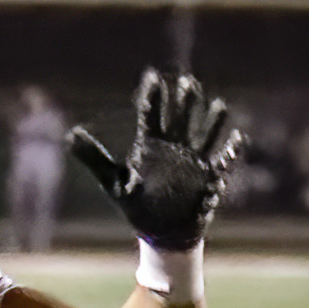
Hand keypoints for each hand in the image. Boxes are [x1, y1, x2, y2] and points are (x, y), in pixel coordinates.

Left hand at [69, 69, 244, 250]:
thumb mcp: (112, 182)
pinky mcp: (207, 178)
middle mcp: (173, 148)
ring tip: (217, 105)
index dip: (151, 96)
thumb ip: (94, 157)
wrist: (159, 231)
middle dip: (183, 103)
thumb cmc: (136, 204)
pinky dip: (229, 152)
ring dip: (210, 122)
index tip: (152, 76)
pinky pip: (221, 162)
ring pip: (203, 136)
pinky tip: (237, 138)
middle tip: (187, 82)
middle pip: (180, 119)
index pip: (151, 115)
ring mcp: (192, 161)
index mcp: (150, 146)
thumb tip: (71, 135)